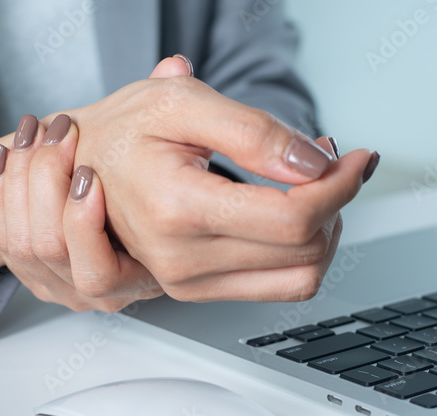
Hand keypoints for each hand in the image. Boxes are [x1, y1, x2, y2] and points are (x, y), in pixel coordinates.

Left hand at [0, 114, 162, 311]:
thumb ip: (177, 114)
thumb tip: (175, 68)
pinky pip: (2, 236)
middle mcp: (100, 293)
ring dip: (22, 178)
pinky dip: (0, 190)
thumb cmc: (155, 179)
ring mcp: (62, 285)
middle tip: (62, 132)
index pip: (98, 273)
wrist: (128, 204)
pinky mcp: (32, 273)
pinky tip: (9, 152)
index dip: (81, 222)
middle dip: (47, 180)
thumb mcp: (175, 155)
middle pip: (51, 248)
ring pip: (22, 241)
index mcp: (141, 277)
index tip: (87, 170)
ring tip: (36, 130)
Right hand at [45, 58, 376, 301]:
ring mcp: (187, 283)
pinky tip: (292, 211)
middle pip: (305, 251)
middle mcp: (180, 259)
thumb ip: (253, 131)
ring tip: (311, 185)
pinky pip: (277, 287)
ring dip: (324, 230)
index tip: (356, 158)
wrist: (81, 165)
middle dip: (336, 200)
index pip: (292, 219)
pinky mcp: (195, 291)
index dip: (340, 186)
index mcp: (176, 209)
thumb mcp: (183, 103)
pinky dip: (302, 251)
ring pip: (300, 278)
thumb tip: (313, 165)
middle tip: (327, 158)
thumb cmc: (125, 131)